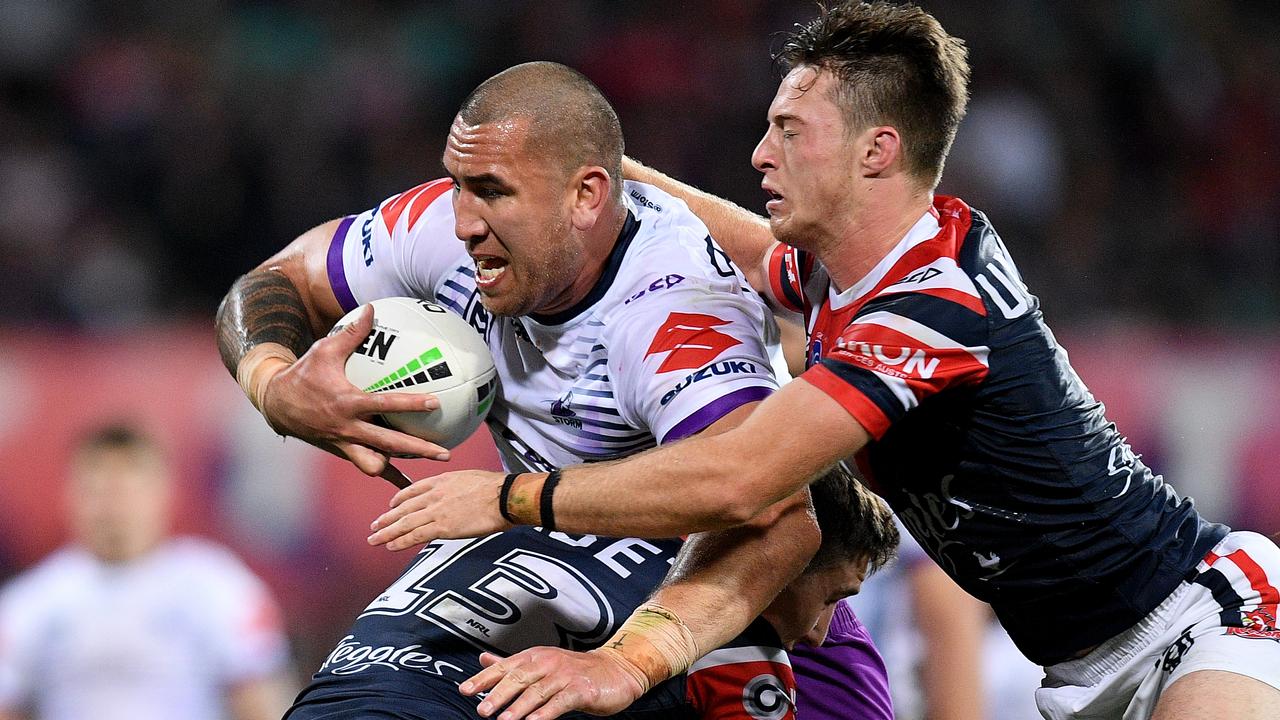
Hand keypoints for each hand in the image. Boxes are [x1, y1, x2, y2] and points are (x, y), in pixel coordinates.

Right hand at [261, 305, 451, 475]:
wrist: (276, 404)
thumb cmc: (304, 374)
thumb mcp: (324, 350)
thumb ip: (352, 332)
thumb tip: (372, 308)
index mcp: (346, 402)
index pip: (383, 405)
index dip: (409, 405)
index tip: (434, 404)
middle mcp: (347, 428)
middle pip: (388, 444)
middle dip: (417, 450)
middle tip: (446, 452)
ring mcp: (345, 444)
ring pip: (377, 464)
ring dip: (403, 468)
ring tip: (431, 470)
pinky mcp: (343, 452)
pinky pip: (369, 468)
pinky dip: (388, 478)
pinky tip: (409, 487)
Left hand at [367, 469, 510, 549]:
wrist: (503, 497)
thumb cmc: (494, 488)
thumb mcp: (470, 478)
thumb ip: (456, 487)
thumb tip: (456, 497)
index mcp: (441, 480)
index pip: (413, 490)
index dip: (399, 499)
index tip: (390, 506)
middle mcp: (434, 494)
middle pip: (404, 508)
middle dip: (386, 518)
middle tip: (374, 526)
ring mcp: (436, 511)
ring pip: (404, 523)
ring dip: (387, 532)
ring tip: (374, 539)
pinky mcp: (442, 527)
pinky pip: (415, 535)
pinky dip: (401, 541)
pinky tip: (390, 545)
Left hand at [461, 649, 645, 719]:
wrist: (617, 670)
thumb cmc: (575, 670)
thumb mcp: (541, 662)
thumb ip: (512, 663)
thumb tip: (482, 659)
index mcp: (535, 655)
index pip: (505, 666)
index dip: (484, 678)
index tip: (465, 690)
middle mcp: (548, 662)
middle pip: (519, 677)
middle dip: (498, 694)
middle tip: (481, 710)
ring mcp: (565, 675)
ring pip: (538, 691)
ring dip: (519, 707)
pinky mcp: (581, 689)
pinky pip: (560, 702)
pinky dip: (546, 713)